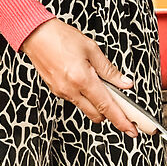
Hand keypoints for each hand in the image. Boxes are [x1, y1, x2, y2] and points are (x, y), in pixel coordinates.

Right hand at [20, 19, 148, 135]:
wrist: (35, 35)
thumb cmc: (60, 37)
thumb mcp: (92, 49)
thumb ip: (109, 70)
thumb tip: (125, 83)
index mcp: (82, 79)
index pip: (107, 107)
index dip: (121, 121)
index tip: (132, 130)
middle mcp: (70, 90)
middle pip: (97, 114)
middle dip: (110, 113)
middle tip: (122, 105)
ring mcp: (62, 92)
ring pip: (86, 108)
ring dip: (97, 103)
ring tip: (102, 85)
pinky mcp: (56, 91)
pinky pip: (76, 100)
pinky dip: (86, 96)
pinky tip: (87, 82)